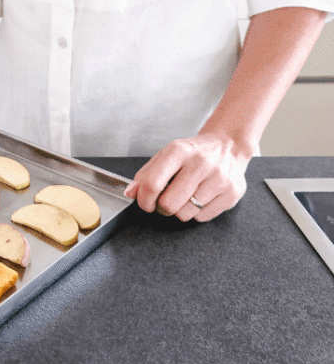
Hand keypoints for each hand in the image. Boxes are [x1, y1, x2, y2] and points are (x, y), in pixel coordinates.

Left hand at [123, 132, 251, 221]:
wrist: (228, 145)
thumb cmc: (193, 154)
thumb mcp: (166, 156)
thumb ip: (146, 174)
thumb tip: (130, 193)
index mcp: (179, 151)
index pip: (152, 183)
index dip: (144, 200)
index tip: (146, 203)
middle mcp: (201, 163)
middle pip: (168, 204)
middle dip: (163, 208)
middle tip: (167, 201)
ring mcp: (220, 178)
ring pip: (185, 214)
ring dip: (181, 210)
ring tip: (187, 196)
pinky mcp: (233, 192)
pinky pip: (203, 217)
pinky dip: (198, 212)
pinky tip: (202, 197)